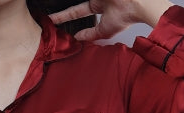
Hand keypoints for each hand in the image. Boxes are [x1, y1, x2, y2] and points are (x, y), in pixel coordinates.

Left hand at [45, 0, 165, 42]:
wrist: (136, 4)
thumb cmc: (125, 17)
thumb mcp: (104, 30)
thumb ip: (90, 34)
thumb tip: (77, 39)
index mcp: (98, 5)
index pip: (77, 11)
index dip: (64, 17)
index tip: (52, 21)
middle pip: (75, 3)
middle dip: (61, 12)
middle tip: (47, 16)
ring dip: (66, 3)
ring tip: (50, 12)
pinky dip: (71, 0)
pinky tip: (61, 2)